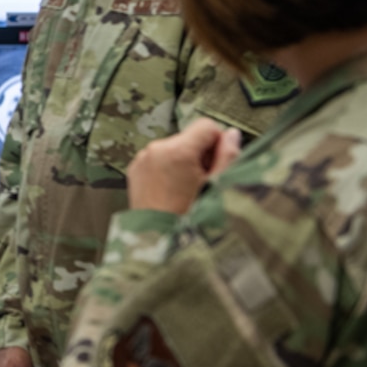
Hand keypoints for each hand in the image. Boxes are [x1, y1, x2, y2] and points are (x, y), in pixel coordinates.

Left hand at [126, 119, 241, 214]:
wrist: (158, 240)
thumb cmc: (191, 217)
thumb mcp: (218, 186)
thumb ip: (228, 156)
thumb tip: (231, 133)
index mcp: (178, 151)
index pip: (206, 126)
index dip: (217, 143)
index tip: (217, 164)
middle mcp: (156, 149)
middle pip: (188, 138)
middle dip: (200, 155)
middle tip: (203, 182)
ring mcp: (142, 159)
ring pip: (173, 148)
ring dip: (184, 162)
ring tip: (187, 190)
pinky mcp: (135, 169)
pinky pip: (158, 160)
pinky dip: (168, 169)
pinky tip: (172, 191)